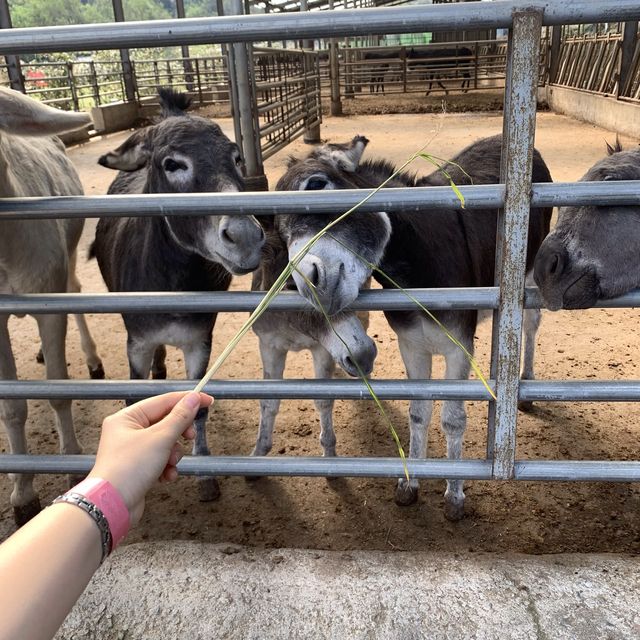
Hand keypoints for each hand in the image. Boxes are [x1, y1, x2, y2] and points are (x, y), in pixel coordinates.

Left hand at [88, 391, 212, 525]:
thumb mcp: (160, 438)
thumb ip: (180, 417)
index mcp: (126, 418)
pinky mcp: (137, 468)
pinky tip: (166, 476)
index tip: (206, 401)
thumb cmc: (128, 470)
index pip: (163, 401)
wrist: (112, 506)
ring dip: (173, 454)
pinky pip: (160, 460)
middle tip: (190, 436)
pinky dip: (167, 467)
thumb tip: (193, 399)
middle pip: (165, 423)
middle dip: (179, 433)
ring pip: (165, 443)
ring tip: (170, 463)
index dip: (187, 400)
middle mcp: (127, 432)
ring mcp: (132, 451)